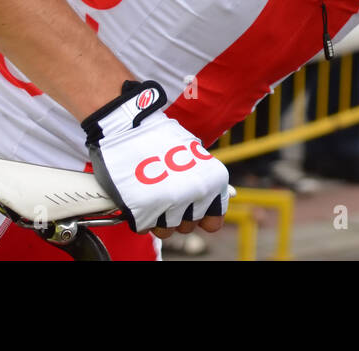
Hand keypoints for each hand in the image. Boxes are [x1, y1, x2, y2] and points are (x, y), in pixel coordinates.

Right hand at [83, 80, 229, 236]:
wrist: (128, 126)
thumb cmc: (160, 136)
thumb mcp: (193, 152)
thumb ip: (207, 177)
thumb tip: (231, 194)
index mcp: (212, 181)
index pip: (214, 222)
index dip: (203, 217)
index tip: (193, 209)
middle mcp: (196, 195)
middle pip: (187, 226)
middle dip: (179, 216)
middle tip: (168, 196)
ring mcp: (170, 206)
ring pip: (166, 230)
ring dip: (159, 218)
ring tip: (152, 196)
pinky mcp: (144, 212)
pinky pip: (145, 227)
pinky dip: (141, 216)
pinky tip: (139, 198)